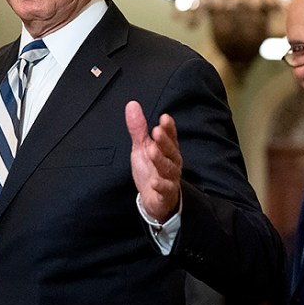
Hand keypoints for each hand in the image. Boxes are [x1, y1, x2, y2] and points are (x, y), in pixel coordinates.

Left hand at [125, 100, 181, 222]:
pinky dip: (161, 186)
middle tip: (156, 131)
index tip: (164, 118)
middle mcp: (172, 163)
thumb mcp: (141, 147)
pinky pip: (166, 190)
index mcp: (167, 150)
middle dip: (164, 141)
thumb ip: (138, 128)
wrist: (154, 199)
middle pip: (171, 151)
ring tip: (152, 152)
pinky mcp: (165, 194)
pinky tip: (154, 182)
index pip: (170, 136)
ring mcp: (170, 179)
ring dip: (161, 160)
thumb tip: (132, 104)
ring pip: (169, 169)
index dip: (169, 128)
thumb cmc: (150, 170)